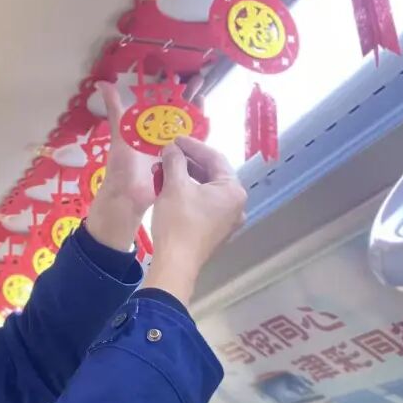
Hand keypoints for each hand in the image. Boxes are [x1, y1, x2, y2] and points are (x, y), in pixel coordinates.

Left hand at [86, 78, 203, 251]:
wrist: (128, 197)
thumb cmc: (122, 165)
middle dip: (188, 96)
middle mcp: (158, 135)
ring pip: (186, 126)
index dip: (171, 90)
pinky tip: (208, 123)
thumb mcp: (120, 133)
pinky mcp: (179, 161)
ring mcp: (170, 148)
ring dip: (195, 113)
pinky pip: (192, 146)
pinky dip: (200, 135)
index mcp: (144, 127)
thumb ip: (115, 109)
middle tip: (201, 80)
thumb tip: (101, 83)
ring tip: (205, 96)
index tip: (181, 76)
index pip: (160, 103)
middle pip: (176, 112)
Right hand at [141, 136, 245, 305]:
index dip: (192, 145)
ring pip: (207, 189)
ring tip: (165, 169)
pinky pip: (204, 204)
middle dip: (188, 162)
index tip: (174, 139)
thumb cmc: (179, 222)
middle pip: (212, 174)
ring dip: (186, 177)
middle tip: (168, 153)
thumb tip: (171, 148)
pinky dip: (189, 193)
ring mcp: (228, 220)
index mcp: (233, 190)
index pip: (214, 158)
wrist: (176, 263)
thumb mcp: (174, 185)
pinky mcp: (216, 232)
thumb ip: (175, 161)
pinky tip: (171, 189)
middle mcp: (236, 204)